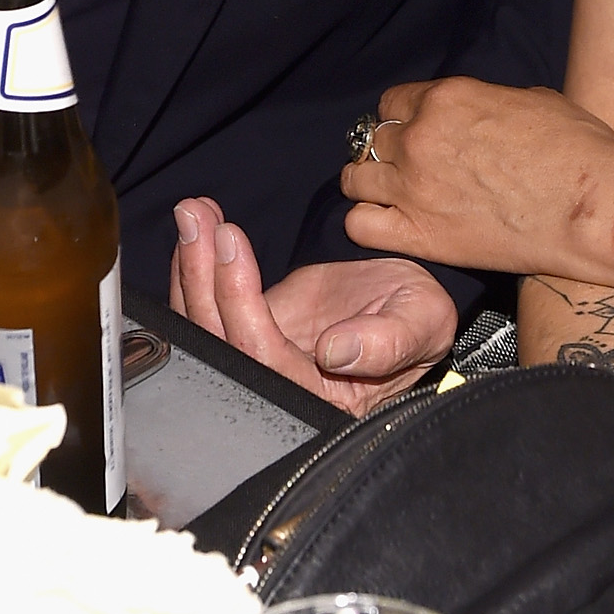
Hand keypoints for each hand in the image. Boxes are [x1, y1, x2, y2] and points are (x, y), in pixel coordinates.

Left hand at [170, 200, 455, 413]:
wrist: (405, 302)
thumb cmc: (419, 316)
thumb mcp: (422, 322)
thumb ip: (389, 342)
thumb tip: (336, 352)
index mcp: (322, 400)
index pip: (264, 360)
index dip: (240, 304)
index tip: (231, 241)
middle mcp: (278, 392)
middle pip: (219, 343)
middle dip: (202, 276)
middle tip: (197, 217)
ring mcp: (256, 363)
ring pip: (204, 327)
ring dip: (191, 266)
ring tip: (193, 212)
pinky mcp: (245, 335)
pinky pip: (207, 309)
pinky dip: (194, 268)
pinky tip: (197, 227)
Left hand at [341, 79, 613, 284]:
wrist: (591, 204)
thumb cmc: (576, 148)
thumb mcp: (528, 100)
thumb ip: (482, 104)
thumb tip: (473, 117)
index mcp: (446, 98)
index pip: (392, 103)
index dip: (404, 118)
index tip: (416, 132)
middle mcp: (420, 138)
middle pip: (373, 139)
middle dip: (389, 150)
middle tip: (410, 166)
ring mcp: (414, 188)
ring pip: (356, 179)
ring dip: (372, 183)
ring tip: (392, 194)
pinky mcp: (421, 236)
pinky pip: (360, 225)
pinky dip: (369, 221)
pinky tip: (392, 222)